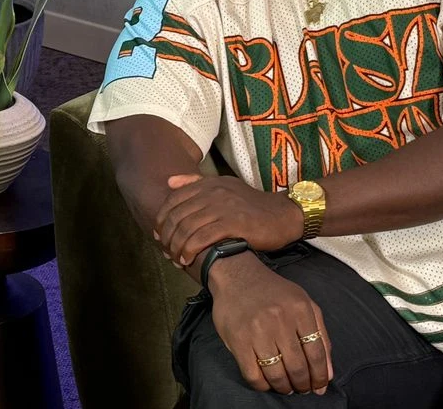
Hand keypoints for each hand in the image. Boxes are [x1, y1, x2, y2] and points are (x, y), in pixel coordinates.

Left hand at [154, 174, 302, 266]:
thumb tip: (169, 181)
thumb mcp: (225, 186)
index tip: (159, 235)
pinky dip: (190, 251)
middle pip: (177, 216)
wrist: (283, 214)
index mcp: (208, 184)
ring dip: (177, 247)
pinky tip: (187, 260)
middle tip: (166, 251)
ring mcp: (223, 207)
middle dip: (167, 237)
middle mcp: (213, 193)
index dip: (161, 219)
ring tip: (176, 259)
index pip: (173, 200)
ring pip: (187, 228)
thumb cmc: (252, 206)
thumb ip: (196, 183)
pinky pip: (202, 238)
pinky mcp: (233, 223)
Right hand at [208, 253, 331, 394]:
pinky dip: (262, 385)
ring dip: (284, 387)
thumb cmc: (273, 292)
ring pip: (276, 374)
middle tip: (302, 389)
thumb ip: (321, 335)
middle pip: (298, 367)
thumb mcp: (304, 304)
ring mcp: (257, 331)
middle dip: (303, 385)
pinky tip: (267, 382)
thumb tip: (327, 372)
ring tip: (286, 387)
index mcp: (300, 310)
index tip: (319, 387)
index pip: (316, 353)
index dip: (320, 376)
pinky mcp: (238, 340)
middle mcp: (280, 320)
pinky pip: (253, 375)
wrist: (237, 276)